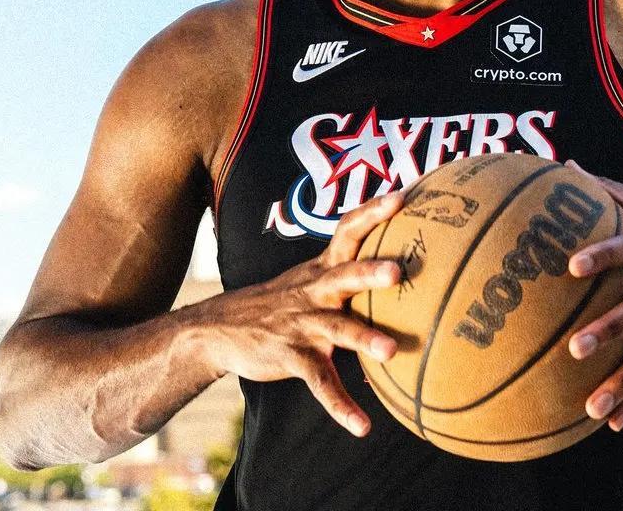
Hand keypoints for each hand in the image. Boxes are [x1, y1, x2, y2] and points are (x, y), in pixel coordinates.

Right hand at [206, 190, 404, 436]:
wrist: (220, 327)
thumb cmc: (283, 300)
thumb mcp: (311, 276)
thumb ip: (349, 268)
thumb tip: (402, 259)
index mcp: (322, 267)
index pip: (348, 229)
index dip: (373, 211)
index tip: (403, 196)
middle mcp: (315, 290)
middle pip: (345, 274)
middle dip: (371, 271)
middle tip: (398, 271)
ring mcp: (302, 323)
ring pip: (336, 327)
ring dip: (364, 338)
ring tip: (392, 351)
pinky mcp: (291, 356)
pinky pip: (320, 382)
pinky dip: (341, 405)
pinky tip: (363, 426)